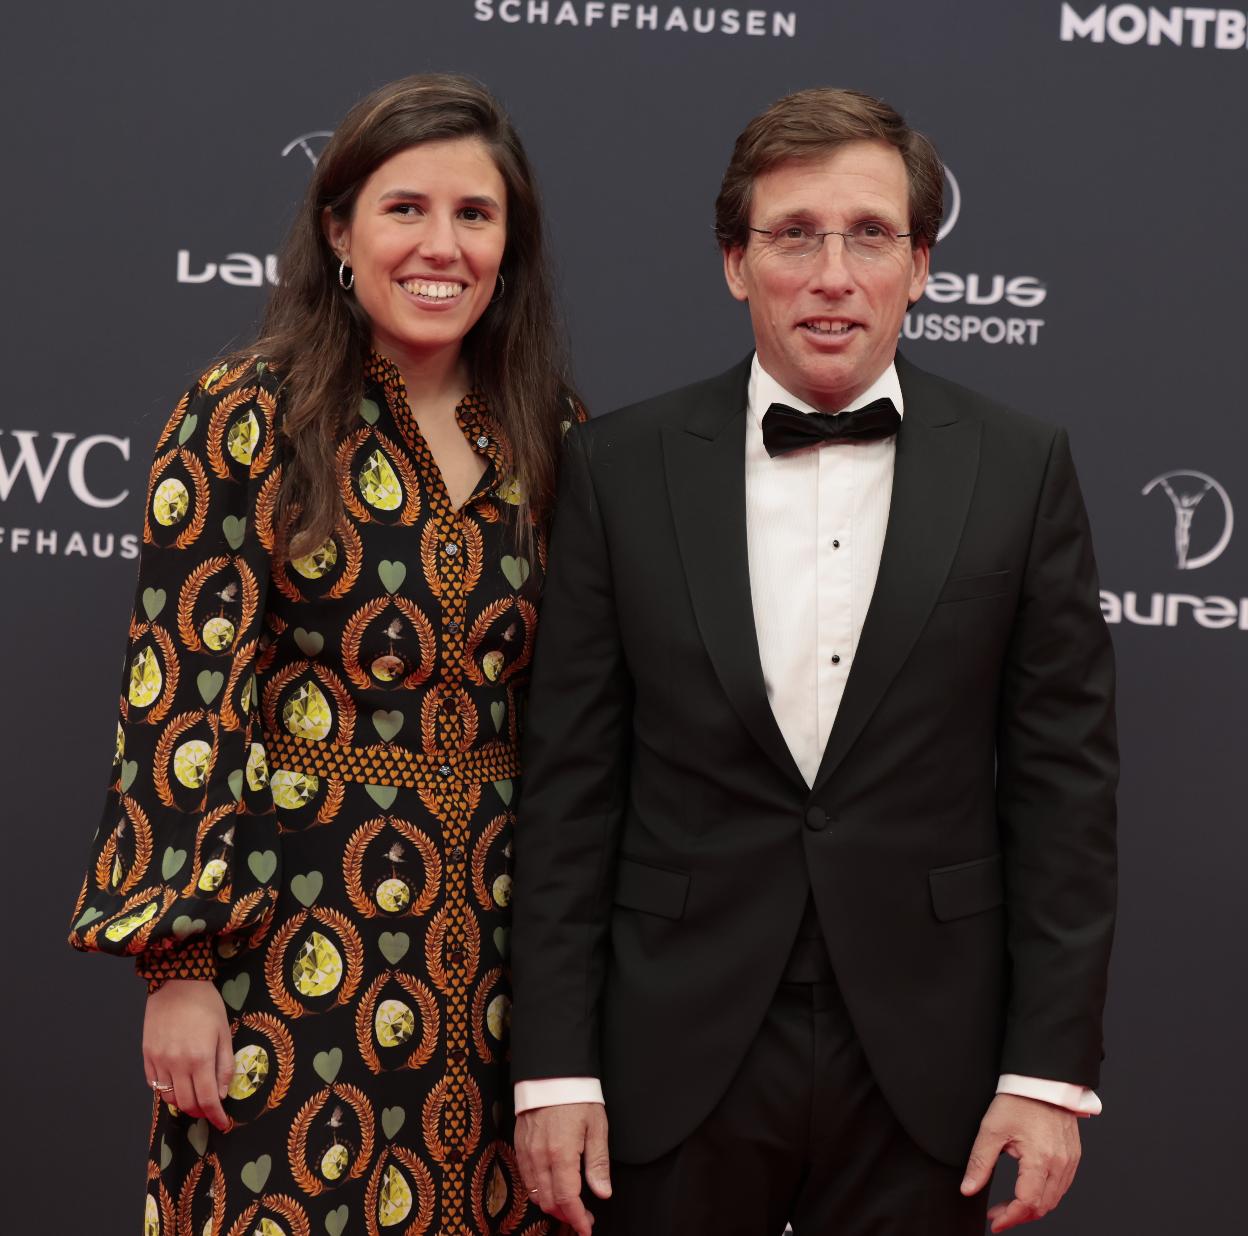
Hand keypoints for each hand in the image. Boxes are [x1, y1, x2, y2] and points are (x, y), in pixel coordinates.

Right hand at [143, 979, 234, 1131]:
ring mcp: (159, 1061)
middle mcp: (177, 1064)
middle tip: (210, 1110)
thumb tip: (222, 1094)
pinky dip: (167, 1091)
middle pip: (187, 1104)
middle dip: (201, 1112)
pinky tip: (178, 1085)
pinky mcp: (147, 1056)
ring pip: (169, 1098)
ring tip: (195, 1098)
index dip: (216, 1116)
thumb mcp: (224, 1033)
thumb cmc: (206, 1005)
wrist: (177, 983)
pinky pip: (155, 1085)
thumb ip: (225, 1065)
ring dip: (184, 1103)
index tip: (223, 1124)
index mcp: (200, 1058)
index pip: (208, 1099)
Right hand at [515, 1102, 610, 1235]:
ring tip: (569, 1204)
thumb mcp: (596, 1126)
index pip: (567, 1200)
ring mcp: (527, 1152)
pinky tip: (552, 1186)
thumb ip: (598, 1163)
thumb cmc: (577, 1096)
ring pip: (535, 1194)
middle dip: (566, 1215)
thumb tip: (603, 1193)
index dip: (577, 1219)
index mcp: (561, 1154)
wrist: (552, 1072)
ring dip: (552, 1204)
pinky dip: (538, 1190)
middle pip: (549, 1202)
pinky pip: (526, 1178)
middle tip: (584, 1216)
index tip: (587, 1228)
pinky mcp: (519, 1145)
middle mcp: (540, 1157)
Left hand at [961, 1094, 1081, 1230]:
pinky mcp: (1073, 1156)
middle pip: (1043, 1206)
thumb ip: (980, 1162)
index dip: (1010, 1217)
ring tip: (1010, 1205)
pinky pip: (1061, 1186)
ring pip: (1054, 1199)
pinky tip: (1028, 1189)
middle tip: (998, 1213)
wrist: (1041, 1080)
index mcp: (1040, 1159)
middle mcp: (1060, 1164)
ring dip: (1032, 1207)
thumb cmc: (1018, 1100)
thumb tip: (968, 1188)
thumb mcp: (991, 1129)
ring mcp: (1070, 1161)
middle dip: (1019, 1215)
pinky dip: (1045, 1195)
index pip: (1027, 1203)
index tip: (995, 1222)